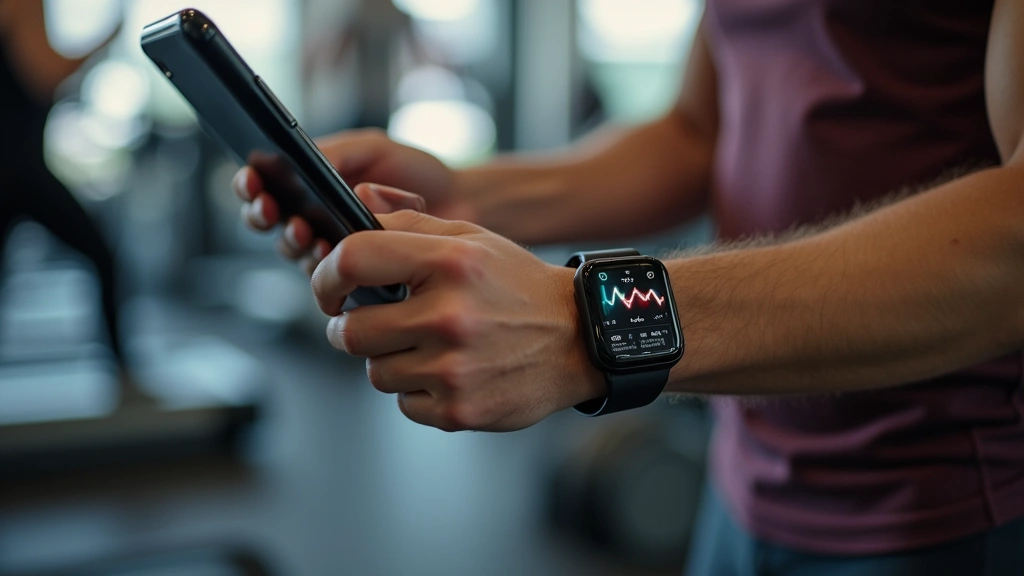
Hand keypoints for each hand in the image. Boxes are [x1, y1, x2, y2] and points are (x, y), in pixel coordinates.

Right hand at [233, 128, 472, 271]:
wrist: (461, 203)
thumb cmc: (416, 171)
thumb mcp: (373, 149)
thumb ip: (336, 153)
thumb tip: (301, 161)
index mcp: (312, 181)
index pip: (266, 183)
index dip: (251, 184)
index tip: (253, 181)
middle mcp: (315, 215)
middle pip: (270, 222)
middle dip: (264, 215)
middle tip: (273, 209)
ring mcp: (333, 246)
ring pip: (295, 250)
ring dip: (294, 240)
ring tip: (306, 229)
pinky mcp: (355, 273)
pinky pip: (328, 274)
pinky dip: (325, 263)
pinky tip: (331, 251)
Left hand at [311, 209, 605, 431]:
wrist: (580, 339)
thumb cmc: (519, 286)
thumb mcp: (472, 239)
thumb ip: (410, 223)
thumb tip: (357, 208)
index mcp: (449, 263)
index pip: (353, 260)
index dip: (326, 276)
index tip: (328, 288)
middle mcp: (449, 316)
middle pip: (352, 330)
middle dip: (352, 327)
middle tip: (372, 322)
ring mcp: (454, 368)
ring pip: (375, 372)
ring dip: (390, 361)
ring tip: (427, 346)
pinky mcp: (459, 410)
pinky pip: (404, 404)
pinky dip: (418, 392)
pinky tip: (449, 372)